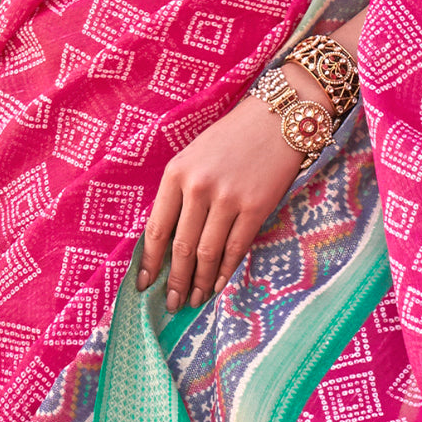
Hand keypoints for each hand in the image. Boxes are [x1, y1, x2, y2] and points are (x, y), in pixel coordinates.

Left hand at [137, 90, 310, 310]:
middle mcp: (199, 187)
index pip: (156, 228)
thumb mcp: (194, 157)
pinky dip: (224, 271)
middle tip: (172, 304)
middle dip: (175, 281)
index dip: (150, 262)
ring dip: (199, 282)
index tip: (144, 284)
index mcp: (177, 173)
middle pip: (181, 248)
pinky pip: (235, 249)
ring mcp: (228, 198)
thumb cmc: (232, 138)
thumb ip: (180, 193)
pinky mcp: (255, 208)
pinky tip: (217, 284)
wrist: (276, 118)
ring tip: (194, 299)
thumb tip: (167, 241)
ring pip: (207, 253)